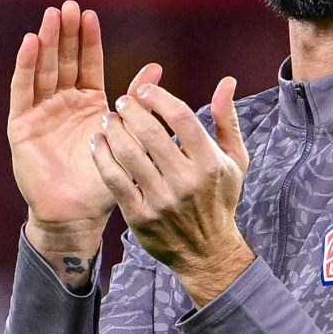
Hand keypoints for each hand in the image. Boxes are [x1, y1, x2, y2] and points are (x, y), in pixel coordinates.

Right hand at [8, 2, 157, 286]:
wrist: (77, 214)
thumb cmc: (104, 181)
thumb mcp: (126, 137)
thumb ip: (137, 104)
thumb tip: (156, 68)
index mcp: (89, 105)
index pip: (87, 64)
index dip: (88, 40)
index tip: (90, 14)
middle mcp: (63, 104)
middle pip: (63, 61)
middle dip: (66, 34)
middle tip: (69, 6)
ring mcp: (41, 113)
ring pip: (42, 70)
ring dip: (46, 43)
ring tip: (51, 17)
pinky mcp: (21, 126)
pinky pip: (23, 91)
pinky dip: (26, 66)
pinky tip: (30, 44)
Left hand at [92, 74, 254, 307]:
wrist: (207, 252)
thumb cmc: (220, 199)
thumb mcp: (234, 160)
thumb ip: (226, 119)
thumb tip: (227, 81)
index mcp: (209, 163)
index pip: (181, 118)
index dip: (158, 98)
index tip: (144, 90)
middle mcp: (186, 181)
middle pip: (151, 133)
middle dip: (131, 110)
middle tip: (122, 102)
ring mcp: (161, 200)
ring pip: (128, 154)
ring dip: (114, 130)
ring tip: (109, 120)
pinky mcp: (140, 217)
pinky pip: (114, 180)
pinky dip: (102, 157)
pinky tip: (98, 143)